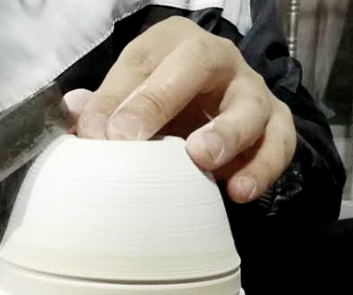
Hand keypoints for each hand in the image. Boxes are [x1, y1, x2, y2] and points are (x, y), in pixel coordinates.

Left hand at [67, 17, 296, 202]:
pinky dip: (263, 167)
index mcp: (173, 44)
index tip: (95, 135)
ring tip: (202, 159)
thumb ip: (102, 106)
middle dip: (160, 100)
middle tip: (131, 139)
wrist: (213, 110)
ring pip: (249, 103)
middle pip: (198, 62)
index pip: (143, 60)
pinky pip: (280, 142)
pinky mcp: (276, 123)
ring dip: (226, 132)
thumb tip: (72, 113)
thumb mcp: (130, 99)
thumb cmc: (162, 104)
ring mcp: (250, 90)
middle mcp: (217, 58)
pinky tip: (238, 192)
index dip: (118, 96)